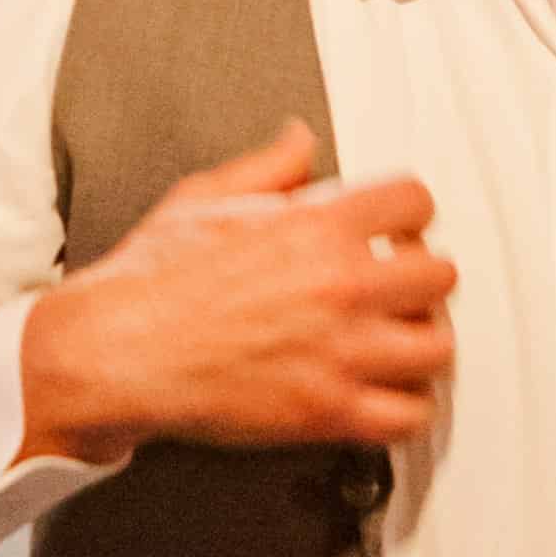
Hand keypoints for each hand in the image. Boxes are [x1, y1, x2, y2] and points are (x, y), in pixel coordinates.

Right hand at [18, 122, 457, 459]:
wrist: (115, 351)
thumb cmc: (150, 279)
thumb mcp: (204, 198)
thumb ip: (267, 169)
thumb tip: (300, 140)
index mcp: (317, 226)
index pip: (415, 202)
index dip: (408, 216)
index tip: (397, 231)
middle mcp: (341, 286)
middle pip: (441, 277)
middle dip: (421, 282)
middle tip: (398, 292)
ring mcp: (340, 352)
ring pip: (438, 349)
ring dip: (421, 344)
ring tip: (397, 344)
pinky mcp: (328, 411)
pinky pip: (408, 416)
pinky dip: (405, 408)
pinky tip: (382, 395)